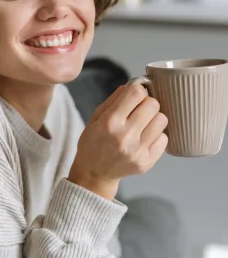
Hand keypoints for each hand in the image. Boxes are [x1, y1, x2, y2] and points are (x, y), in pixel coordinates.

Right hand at [68, 84, 167, 199]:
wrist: (94, 172)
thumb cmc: (93, 142)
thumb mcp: (96, 117)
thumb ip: (115, 99)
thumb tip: (135, 85)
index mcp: (110, 122)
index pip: (136, 93)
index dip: (137, 90)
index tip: (135, 95)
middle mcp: (125, 136)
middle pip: (153, 104)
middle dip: (147, 103)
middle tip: (139, 110)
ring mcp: (138, 150)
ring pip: (162, 120)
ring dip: (154, 118)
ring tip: (143, 124)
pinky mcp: (147, 161)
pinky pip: (164, 138)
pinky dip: (156, 135)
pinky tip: (145, 137)